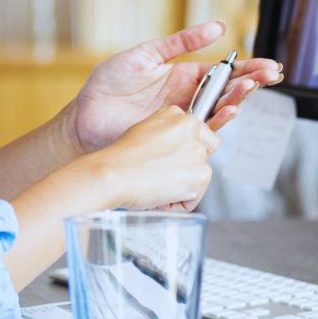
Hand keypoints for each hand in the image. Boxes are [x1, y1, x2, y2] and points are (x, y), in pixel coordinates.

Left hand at [71, 20, 283, 153]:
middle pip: (228, 91)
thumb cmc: (108, 85)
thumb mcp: (146, 54)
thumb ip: (181, 42)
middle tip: (271, 74)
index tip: (269, 65)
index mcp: (184, 75)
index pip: (222, 71)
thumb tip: (217, 27)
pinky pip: (202, 131)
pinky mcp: (174, 135)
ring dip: (238, 99)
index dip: (247, 68)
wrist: (85, 117)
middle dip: (252, 82)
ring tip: (250, 88)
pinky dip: (218, 121)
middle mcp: (188, 98)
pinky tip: (229, 110)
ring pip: (220, 111)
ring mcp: (183, 118)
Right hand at [90, 106, 218, 210]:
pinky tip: (160, 195)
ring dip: (181, 186)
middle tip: (163, 174)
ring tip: (156, 184)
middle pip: (203, 153)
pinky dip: (179, 203)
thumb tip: (172, 148)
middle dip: (188, 167)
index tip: (166, 159)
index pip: (196, 134)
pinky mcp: (201, 174)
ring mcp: (198, 151)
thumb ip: (166, 134)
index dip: (181, 152)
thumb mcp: (144, 132)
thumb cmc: (121, 157)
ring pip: (199, 176)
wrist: (114, 174)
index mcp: (178, 115)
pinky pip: (195, 197)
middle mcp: (192, 128)